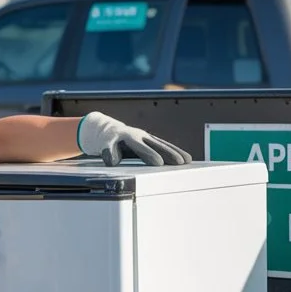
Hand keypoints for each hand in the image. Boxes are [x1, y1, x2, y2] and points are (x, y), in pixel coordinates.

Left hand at [77, 111, 191, 166]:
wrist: (108, 129)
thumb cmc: (106, 140)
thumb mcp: (103, 145)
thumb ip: (108, 152)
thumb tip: (112, 160)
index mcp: (128, 136)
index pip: (141, 147)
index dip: (150, 154)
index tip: (159, 162)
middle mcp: (140, 135)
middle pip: (156, 145)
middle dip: (169, 153)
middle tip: (180, 162)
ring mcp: (146, 137)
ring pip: (163, 144)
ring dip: (175, 152)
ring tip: (187, 160)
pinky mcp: (150, 140)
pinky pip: (164, 145)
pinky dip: (174, 151)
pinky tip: (184, 158)